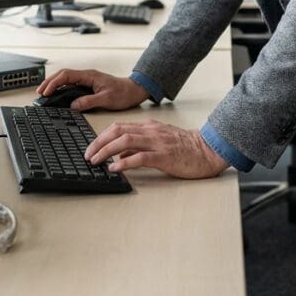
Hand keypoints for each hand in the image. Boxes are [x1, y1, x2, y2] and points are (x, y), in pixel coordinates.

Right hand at [36, 69, 148, 111]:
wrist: (134, 90)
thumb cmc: (123, 93)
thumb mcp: (106, 99)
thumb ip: (88, 101)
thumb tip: (73, 105)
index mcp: (89, 76)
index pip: (66, 76)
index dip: (54, 83)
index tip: (45, 92)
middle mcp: (86, 76)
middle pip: (63, 75)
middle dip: (49, 82)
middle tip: (39, 92)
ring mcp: (87, 80)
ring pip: (66, 79)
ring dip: (54, 84)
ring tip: (45, 93)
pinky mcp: (89, 85)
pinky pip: (71, 84)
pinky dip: (62, 88)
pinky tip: (58, 95)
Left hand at [85, 120, 228, 178]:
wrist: (208, 150)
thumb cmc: (186, 148)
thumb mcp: (159, 141)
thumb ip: (139, 146)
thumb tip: (119, 155)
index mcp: (148, 127)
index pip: (118, 127)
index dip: (101, 136)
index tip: (91, 147)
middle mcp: (150, 131)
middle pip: (117, 131)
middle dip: (98, 143)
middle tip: (88, 155)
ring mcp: (157, 143)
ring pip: (125, 141)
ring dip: (106, 151)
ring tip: (96, 161)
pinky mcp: (164, 156)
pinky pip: (140, 157)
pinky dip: (124, 162)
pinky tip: (115, 168)